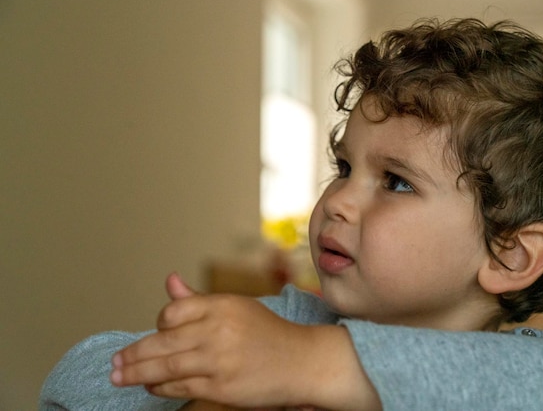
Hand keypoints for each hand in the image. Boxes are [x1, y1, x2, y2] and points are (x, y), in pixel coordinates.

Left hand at [111, 273, 380, 409]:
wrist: (302, 361)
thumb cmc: (268, 333)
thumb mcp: (236, 307)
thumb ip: (199, 299)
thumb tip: (169, 281)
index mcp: (222, 305)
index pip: (173, 311)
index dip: (160, 323)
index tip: (155, 332)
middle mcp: (218, 330)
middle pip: (161, 341)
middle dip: (133, 354)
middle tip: (115, 362)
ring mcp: (218, 360)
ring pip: (165, 366)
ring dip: (138, 372)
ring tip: (120, 376)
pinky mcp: (221, 386)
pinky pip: (180, 386)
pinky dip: (161, 387)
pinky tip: (151, 385)